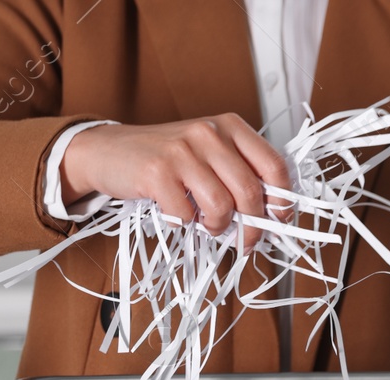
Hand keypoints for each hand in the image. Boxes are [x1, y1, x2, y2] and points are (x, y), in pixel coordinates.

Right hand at [60, 115, 289, 249]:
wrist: (108, 150)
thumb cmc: (164, 159)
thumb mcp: (206, 153)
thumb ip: (237, 173)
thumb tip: (269, 214)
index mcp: (230, 126)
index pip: (273, 164)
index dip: (282, 200)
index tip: (278, 220)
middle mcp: (209, 133)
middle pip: (250, 192)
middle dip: (251, 228)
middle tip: (243, 243)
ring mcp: (182, 151)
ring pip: (221, 206)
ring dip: (215, 227)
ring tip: (205, 225)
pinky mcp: (156, 171)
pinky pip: (185, 214)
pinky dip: (183, 224)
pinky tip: (175, 214)